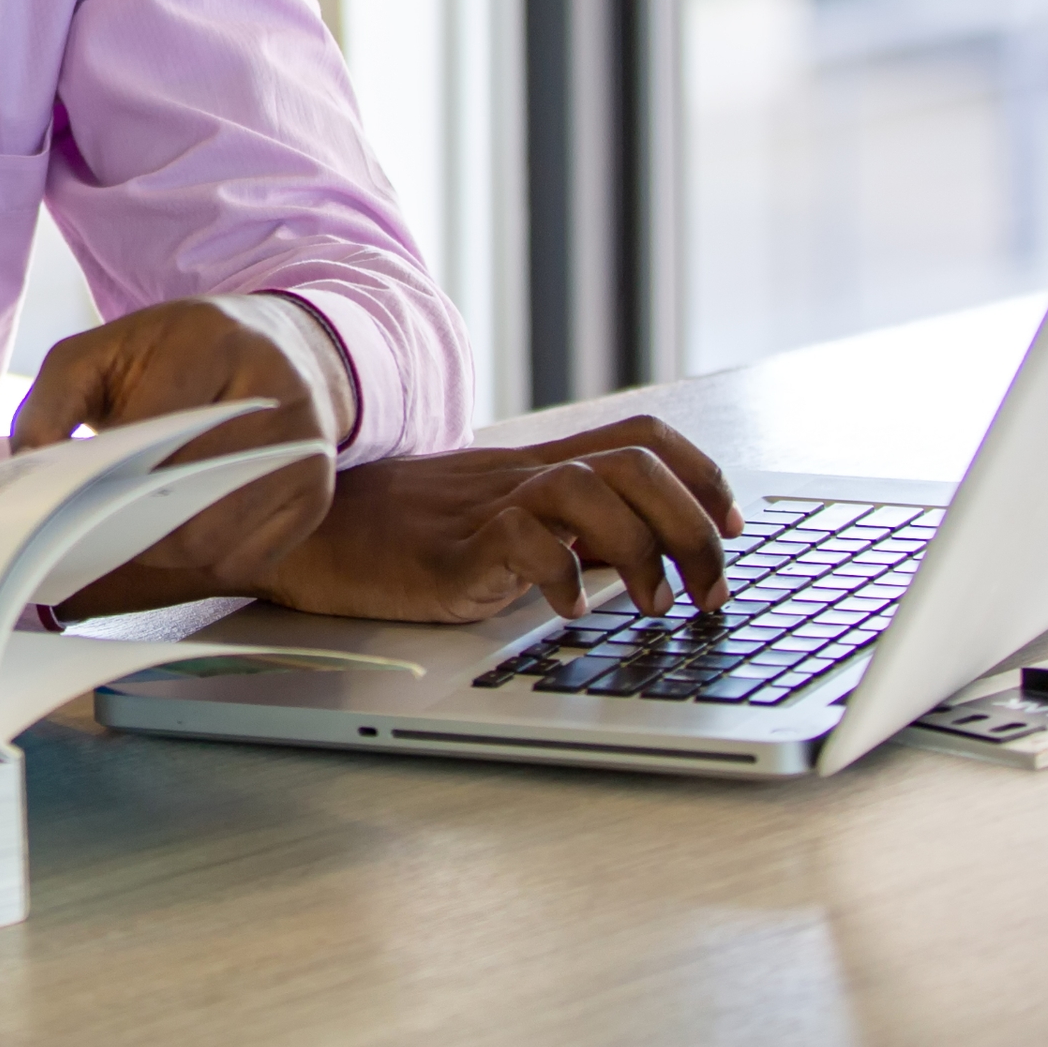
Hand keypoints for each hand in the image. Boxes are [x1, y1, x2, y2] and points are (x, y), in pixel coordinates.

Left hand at [10, 299, 334, 615]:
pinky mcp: (315, 493)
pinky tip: (180, 528)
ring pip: (212, 537)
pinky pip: (245, 559)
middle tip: (90, 522)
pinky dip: (200, 560)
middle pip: (183, 492)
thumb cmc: (178, 354)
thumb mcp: (103, 350)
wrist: (282, 348)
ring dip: (157, 548)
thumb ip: (51, 401)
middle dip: (125, 517)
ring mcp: (304, 447)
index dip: (105, 468)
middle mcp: (274, 391)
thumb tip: (31, 468)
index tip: (73, 487)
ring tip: (130, 527)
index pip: (152, 425)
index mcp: (215, 340)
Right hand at [252, 418, 743, 623]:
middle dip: (697, 526)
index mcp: (539, 466)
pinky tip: (571, 608)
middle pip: (637, 462)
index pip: (642, 438)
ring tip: (653, 606)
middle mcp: (524, 475)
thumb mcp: (498, 521)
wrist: (312, 533)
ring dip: (645, 550)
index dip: (704, 475)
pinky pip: (524, 541)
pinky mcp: (455, 548)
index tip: (735, 529)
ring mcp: (490, 507)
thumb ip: (564, 527)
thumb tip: (647, 557)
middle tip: (712, 591)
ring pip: (594, 488)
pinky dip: (564, 576)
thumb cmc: (402, 534)